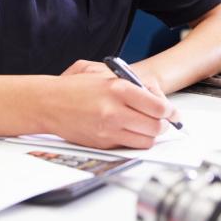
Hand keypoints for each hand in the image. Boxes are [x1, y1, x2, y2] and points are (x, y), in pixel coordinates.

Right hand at [48, 60, 179, 148]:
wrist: (48, 103)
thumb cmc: (75, 87)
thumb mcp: (104, 73)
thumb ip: (132, 82)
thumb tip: (156, 94)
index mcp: (118, 88)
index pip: (157, 106)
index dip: (170, 111)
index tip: (172, 111)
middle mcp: (115, 111)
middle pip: (156, 126)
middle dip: (165, 124)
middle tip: (164, 120)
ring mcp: (109, 129)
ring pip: (146, 140)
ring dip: (152, 135)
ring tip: (149, 126)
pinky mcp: (103, 143)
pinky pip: (130, 146)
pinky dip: (137, 141)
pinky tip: (134, 131)